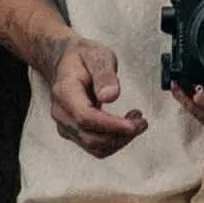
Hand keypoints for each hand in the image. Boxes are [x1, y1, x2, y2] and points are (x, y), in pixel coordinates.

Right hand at [46, 37, 146, 156]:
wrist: (66, 62)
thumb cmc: (82, 57)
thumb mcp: (97, 55)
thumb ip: (104, 74)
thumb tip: (110, 95)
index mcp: (64, 92)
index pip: (85, 117)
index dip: (111, 125)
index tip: (133, 124)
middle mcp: (61, 112)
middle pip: (91, 138)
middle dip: (121, 135)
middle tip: (142, 122)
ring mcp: (65, 125)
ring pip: (94, 147)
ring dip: (120, 140)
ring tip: (137, 123)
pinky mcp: (73, 133)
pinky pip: (95, 147)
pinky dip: (114, 142)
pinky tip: (126, 127)